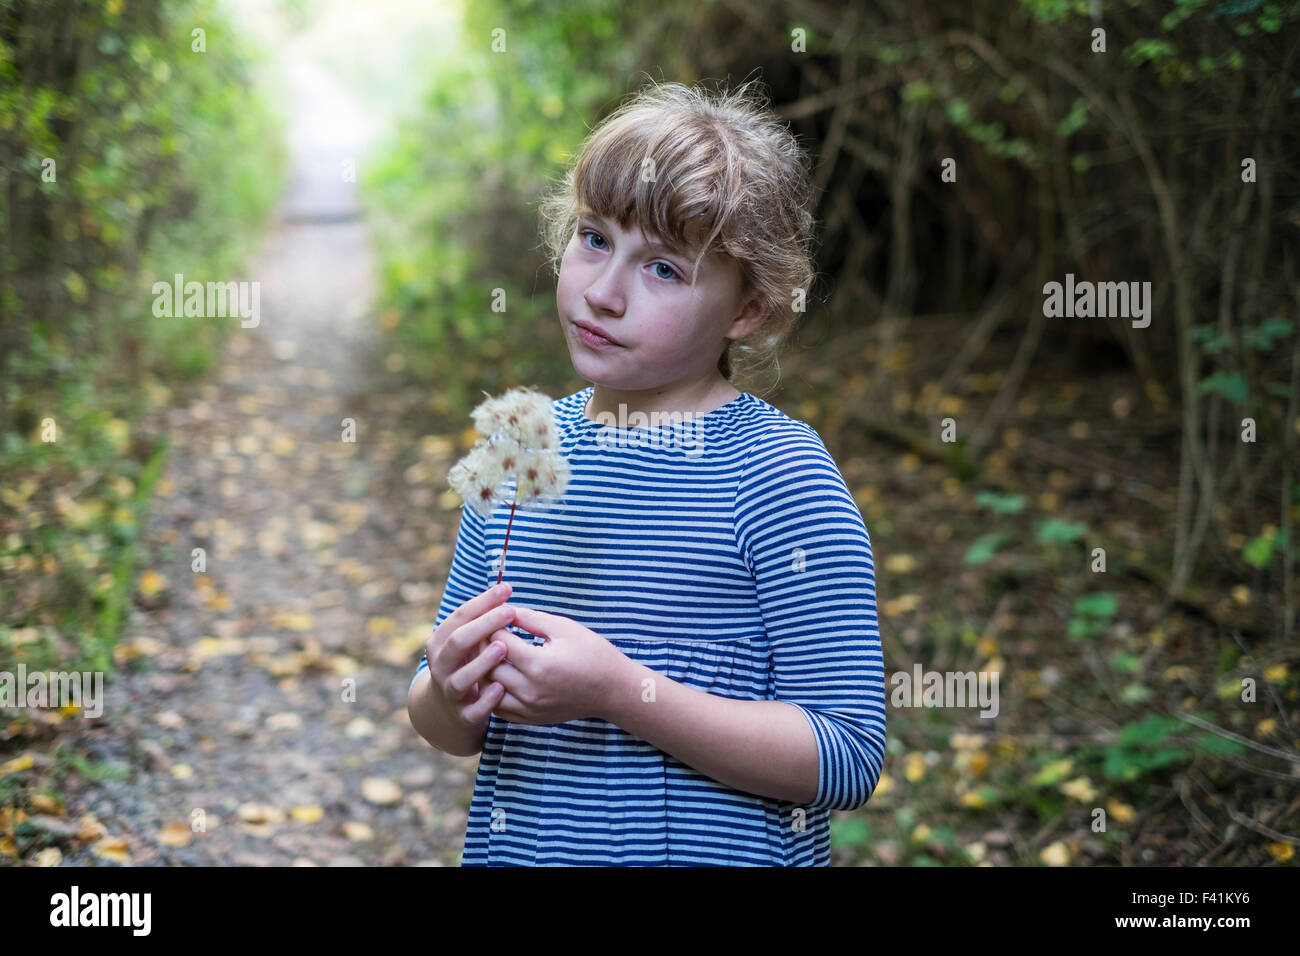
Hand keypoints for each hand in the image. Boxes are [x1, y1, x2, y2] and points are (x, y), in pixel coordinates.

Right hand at [422, 583, 516, 727]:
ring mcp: (450, 692)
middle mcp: (441, 666)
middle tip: (509, 611)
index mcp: (440, 643)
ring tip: (502, 648)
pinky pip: (472, 710)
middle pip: (457, 642)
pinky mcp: (462, 716)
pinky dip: (485, 700)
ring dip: (481, 662)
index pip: (459, 617)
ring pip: (461, 678)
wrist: (446, 713)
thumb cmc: (464, 665)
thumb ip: (480, 620)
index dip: (482, 602)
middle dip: (483, 625)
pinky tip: (501, 688)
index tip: (506, 588)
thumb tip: (504, 587)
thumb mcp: (466, 642)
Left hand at [485, 606, 629, 725]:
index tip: (493, 616)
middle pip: (488, 666)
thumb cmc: (592, 653)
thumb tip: (504, 609)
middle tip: (486, 633)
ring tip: (490, 654)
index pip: (497, 641)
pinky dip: (493, 692)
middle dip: (484, 647)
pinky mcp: (531, 719)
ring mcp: (529, 708)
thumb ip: (531, 618)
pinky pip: (499, 708)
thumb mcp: (564, 628)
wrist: (613, 690)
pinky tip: (499, 676)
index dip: (492, 624)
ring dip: (485, 671)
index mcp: (538, 664)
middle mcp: (530, 690)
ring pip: (489, 689)